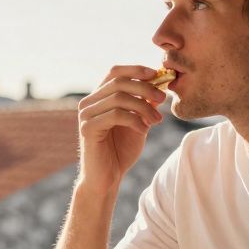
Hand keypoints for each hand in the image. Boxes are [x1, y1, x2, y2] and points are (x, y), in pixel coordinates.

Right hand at [75, 65, 166, 190]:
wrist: (107, 178)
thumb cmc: (121, 151)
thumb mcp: (138, 122)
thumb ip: (145, 104)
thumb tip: (160, 84)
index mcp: (98, 98)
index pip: (115, 72)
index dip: (136, 70)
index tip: (157, 75)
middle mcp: (88, 103)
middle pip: (119, 82)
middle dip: (145, 88)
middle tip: (162, 99)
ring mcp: (86, 115)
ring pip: (119, 98)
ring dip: (143, 107)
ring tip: (157, 121)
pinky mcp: (87, 128)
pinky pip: (116, 115)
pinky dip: (135, 120)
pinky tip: (144, 130)